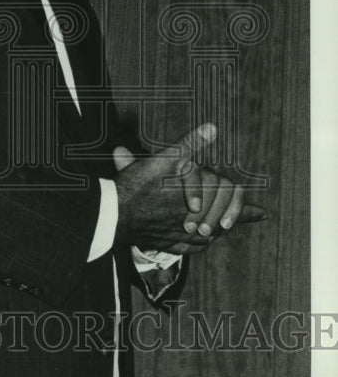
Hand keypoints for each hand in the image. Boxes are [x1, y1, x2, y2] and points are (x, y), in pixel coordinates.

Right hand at [113, 123, 266, 255]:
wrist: (114, 213)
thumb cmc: (139, 186)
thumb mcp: (164, 160)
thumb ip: (190, 145)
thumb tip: (212, 128)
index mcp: (199, 201)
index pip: (229, 206)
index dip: (244, 209)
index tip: (262, 213)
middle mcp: (194, 222)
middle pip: (222, 223)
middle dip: (233, 220)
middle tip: (244, 220)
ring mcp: (180, 236)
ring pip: (207, 238)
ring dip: (217, 232)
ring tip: (224, 230)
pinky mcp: (167, 244)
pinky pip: (190, 248)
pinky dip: (198, 244)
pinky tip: (200, 240)